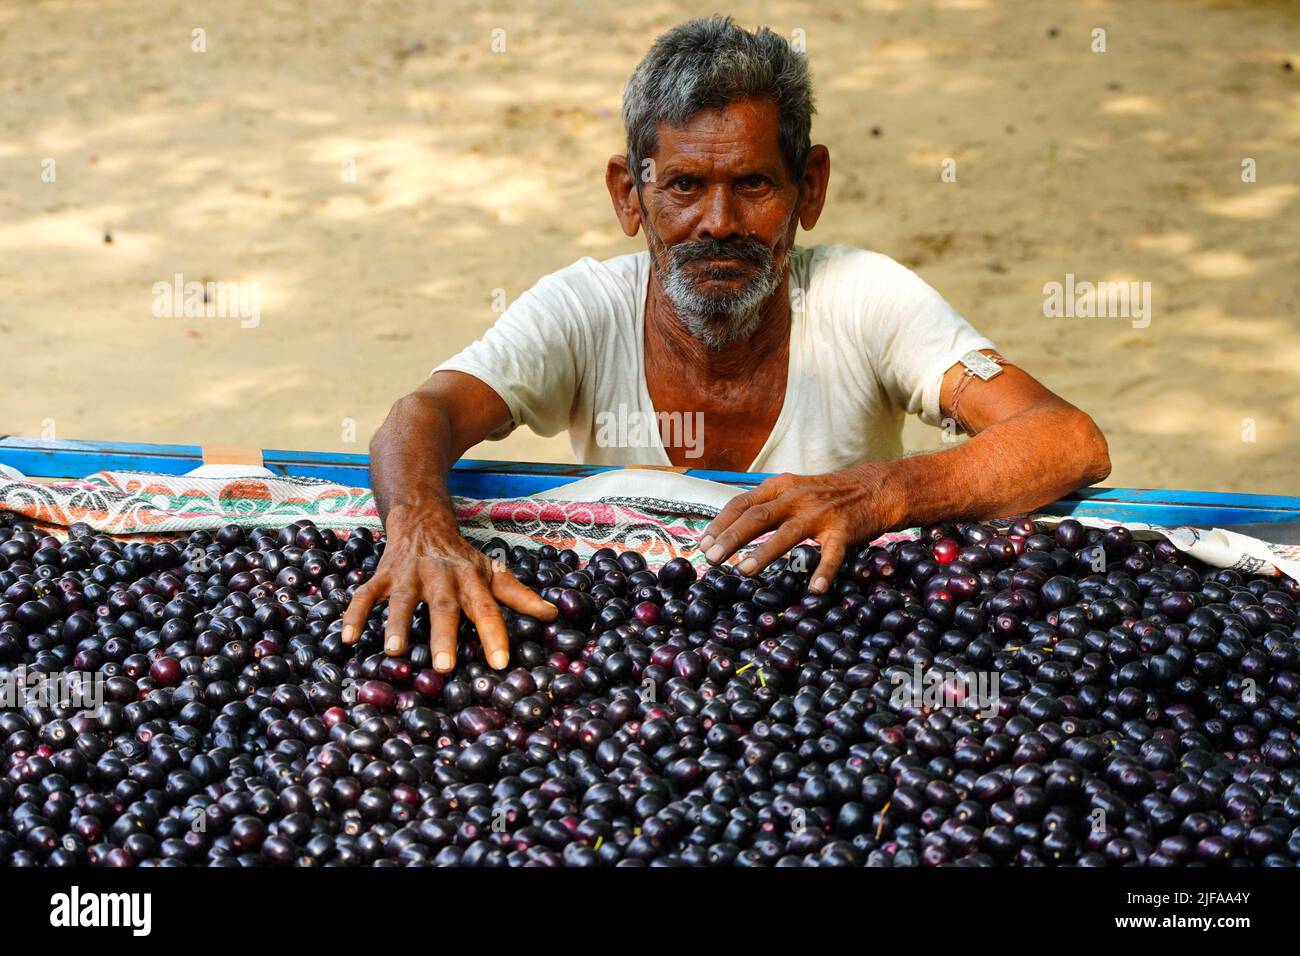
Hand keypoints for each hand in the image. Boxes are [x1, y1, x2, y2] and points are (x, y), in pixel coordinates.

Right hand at [341, 506, 556, 672]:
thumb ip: (519, 595)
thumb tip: (553, 615)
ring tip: (395, 652)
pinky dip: (355, 614)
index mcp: (471, 579)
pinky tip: (349, 639)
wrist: (422, 520)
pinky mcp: (382, 576)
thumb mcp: (491, 572)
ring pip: (403, 600)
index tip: (501, 663)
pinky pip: (365, 595)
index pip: (487, 608)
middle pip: (444, 607)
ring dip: (398, 625)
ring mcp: (409, 575)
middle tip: (445, 667)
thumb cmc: (460, 559)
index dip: (494, 634)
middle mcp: (441, 576)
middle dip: (444, 635)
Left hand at [698, 466, 897, 592]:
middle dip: (731, 538)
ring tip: (743, 571)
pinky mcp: (845, 530)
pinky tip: (815, 588)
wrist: (875, 488)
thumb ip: (765, 506)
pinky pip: (832, 553)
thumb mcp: (792, 490)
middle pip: (757, 517)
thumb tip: (729, 529)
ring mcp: (821, 514)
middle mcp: (797, 497)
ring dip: (763, 553)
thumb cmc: (827, 494)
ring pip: (787, 534)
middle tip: (712, 559)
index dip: (720, 523)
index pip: (742, 503)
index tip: (703, 543)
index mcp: (780, 487)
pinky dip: (824, 570)